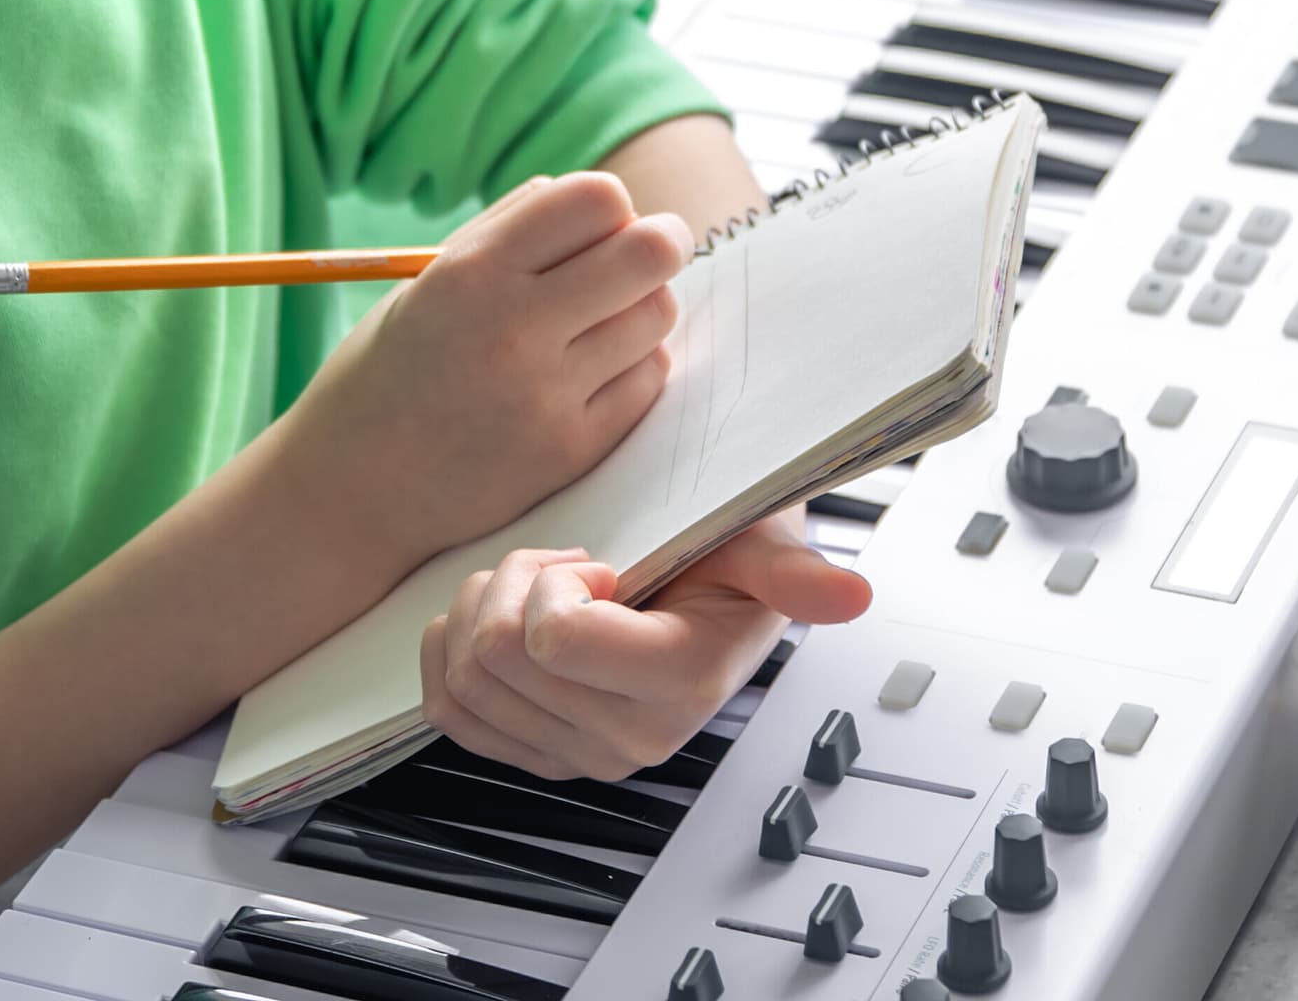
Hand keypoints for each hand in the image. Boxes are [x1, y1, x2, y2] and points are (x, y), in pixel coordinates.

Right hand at [280, 173, 685, 569]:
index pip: (597, 200)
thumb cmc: (394, 369)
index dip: (608, 206)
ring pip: (656, 316)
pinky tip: (591, 374)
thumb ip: (511, 230)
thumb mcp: (429, 281)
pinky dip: (633, 367)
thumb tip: (608, 203)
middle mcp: (512, 330)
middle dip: (658, 244)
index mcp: (470, 273)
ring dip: (642, 308)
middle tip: (650, 251)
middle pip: (647, 253)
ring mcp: (545, 397)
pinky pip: (649, 380)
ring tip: (600, 323)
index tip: (599, 226)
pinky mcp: (570, 452)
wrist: (353, 491)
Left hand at [418, 509, 872, 778]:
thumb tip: (849, 596)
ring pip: (465, 678)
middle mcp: (631, 738)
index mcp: (682, 684)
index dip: (556, 581)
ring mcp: (578, 754)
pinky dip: (452, 650)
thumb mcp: (764, 543)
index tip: (602, 568)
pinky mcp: (534, 752)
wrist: (712, 592)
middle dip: (516, 582)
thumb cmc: (730, 556)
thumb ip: (795, 571)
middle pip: (498, 654)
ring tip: (544, 592)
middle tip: (569, 570)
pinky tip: (506, 621)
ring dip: (486, 609)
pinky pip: (448, 709)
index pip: (554, 639)